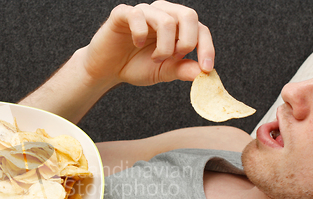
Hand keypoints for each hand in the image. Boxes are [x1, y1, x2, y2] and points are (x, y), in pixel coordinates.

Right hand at [83, 1, 213, 86]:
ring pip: (166, 19)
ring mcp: (143, 12)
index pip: (200, 29)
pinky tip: (137, 44)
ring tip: (155, 58)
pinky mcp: (123, 14)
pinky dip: (141, 33)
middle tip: (175, 59)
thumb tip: (202, 73)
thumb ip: (181, 70)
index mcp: (176, 26)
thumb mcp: (161, 72)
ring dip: (164, 45)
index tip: (206, 69)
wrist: (106, 70)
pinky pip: (137, 15)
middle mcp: (162, 14)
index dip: (206, 48)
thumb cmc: (134, 66)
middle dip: (187, 42)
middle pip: (188, 16)